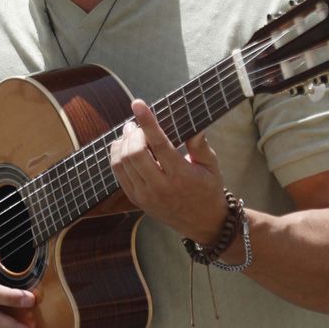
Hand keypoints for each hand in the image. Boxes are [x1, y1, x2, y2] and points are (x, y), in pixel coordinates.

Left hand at [109, 99, 226, 244]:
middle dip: (132, 133)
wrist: (203, 223)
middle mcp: (160, 187)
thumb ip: (200, 145)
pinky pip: (118, 174)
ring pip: (122, 163)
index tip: (137, 104)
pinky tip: (123, 147)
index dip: (147, 122)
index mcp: (181, 175)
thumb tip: (195, 125)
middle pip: (135, 153)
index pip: (159, 144)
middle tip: (134, 124)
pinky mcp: (136, 200)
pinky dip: (116, 157)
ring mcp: (145, 195)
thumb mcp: (211, 166)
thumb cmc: (208, 189)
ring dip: (122, 143)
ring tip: (130, 133)